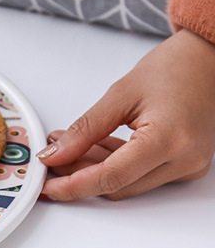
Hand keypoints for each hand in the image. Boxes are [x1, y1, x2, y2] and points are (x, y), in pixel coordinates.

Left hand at [38, 29, 214, 199]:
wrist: (208, 61)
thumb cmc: (175, 68)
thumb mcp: (120, 94)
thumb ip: (85, 129)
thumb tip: (55, 154)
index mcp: (169, 140)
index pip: (112, 177)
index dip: (75, 185)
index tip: (49, 185)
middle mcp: (184, 161)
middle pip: (118, 185)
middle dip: (79, 175)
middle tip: (51, 160)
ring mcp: (187, 166)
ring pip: (127, 182)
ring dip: (93, 168)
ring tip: (66, 146)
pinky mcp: (184, 164)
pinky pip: (140, 174)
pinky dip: (113, 163)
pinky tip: (90, 148)